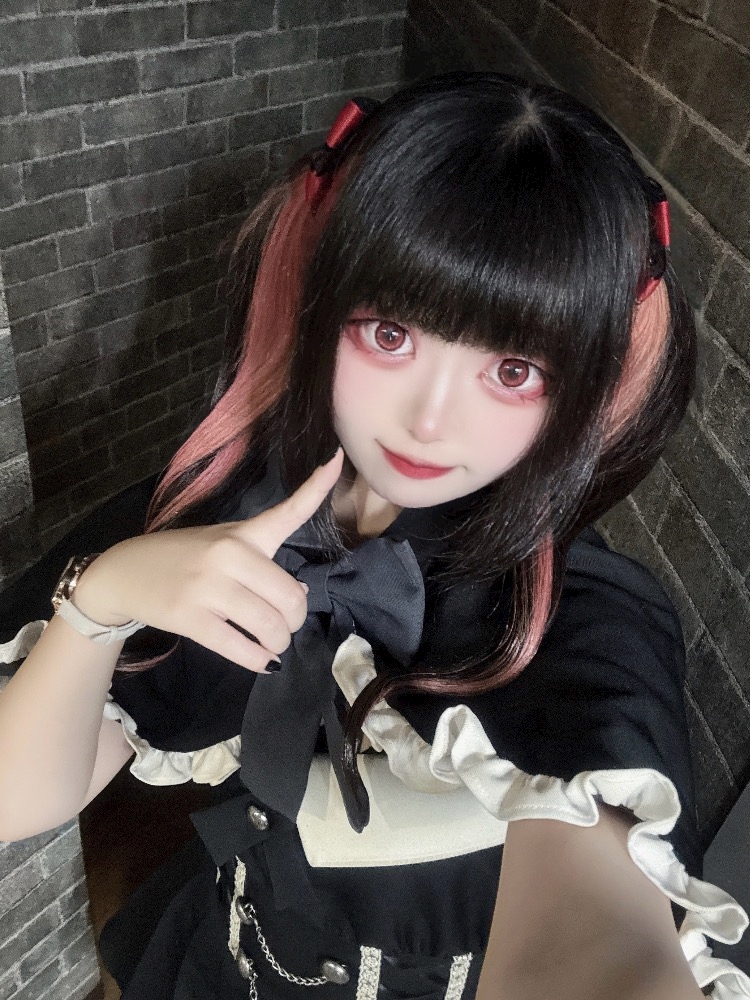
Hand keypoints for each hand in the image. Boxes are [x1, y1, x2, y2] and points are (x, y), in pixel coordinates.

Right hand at [72, 450, 343, 670]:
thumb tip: (297, 597)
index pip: (289, 509)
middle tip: (283, 626)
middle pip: (291, 598)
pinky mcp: (190, 617)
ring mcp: (209, 586)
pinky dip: (259, 661)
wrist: (123, 572)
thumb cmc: (182, 557)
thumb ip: (264, 566)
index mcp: (244, 533)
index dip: (318, 485)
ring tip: (270, 644)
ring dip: (278, 644)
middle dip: (294, 621)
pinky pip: (241, 648)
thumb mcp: (223, 546)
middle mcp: (230, 555)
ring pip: (270, 627)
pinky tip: (261, 661)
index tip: (338, 458)